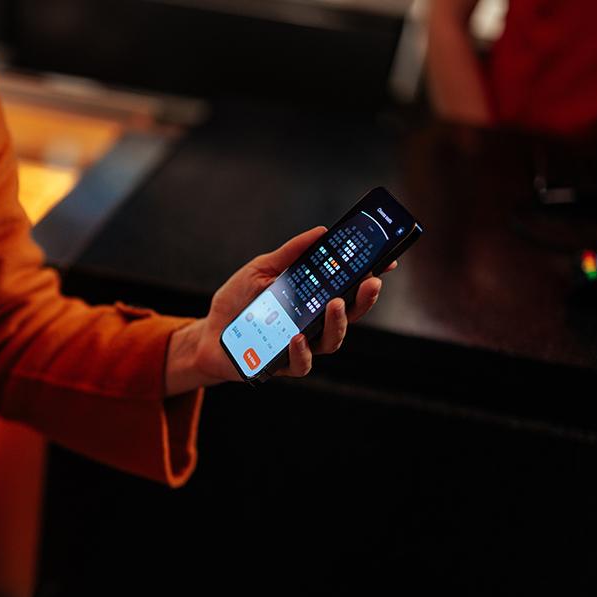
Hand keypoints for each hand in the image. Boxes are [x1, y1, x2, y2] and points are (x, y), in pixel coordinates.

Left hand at [165, 226, 387, 394]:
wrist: (209, 333)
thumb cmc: (238, 301)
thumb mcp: (261, 270)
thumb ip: (290, 254)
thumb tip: (321, 232)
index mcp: (313, 298)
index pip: (348, 287)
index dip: (370, 275)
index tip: (387, 260)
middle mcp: (313, 323)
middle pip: (350, 314)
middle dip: (364, 299)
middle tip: (371, 282)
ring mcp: (301, 345)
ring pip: (332, 340)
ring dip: (338, 323)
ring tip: (334, 304)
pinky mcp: (282, 365)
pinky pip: (302, 363)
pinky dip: (302, 351)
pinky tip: (297, 337)